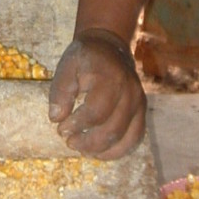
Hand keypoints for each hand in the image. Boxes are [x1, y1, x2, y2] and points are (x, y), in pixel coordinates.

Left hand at [48, 28, 145, 158]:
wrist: (109, 46)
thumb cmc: (85, 58)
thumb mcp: (67, 66)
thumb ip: (59, 91)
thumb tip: (56, 118)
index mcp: (110, 77)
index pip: (96, 112)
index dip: (77, 126)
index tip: (61, 128)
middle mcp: (130, 91)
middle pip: (112, 130)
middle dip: (88, 142)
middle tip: (69, 141)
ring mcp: (139, 103)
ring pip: (127, 139)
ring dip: (102, 150)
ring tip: (82, 149)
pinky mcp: (142, 112)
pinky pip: (135, 138)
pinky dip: (117, 150)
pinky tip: (98, 151)